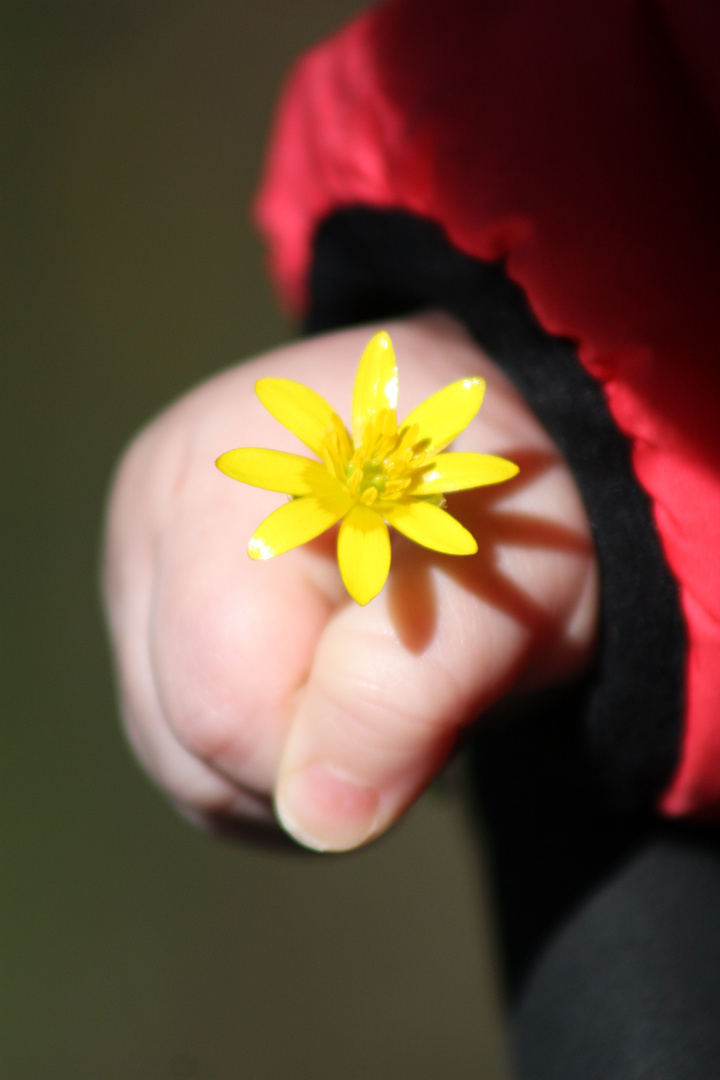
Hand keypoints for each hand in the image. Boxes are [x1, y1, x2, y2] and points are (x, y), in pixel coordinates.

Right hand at [102, 312, 597, 850]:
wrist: (483, 481)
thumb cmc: (502, 522)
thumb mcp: (498, 593)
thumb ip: (406, 692)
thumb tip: (315, 820)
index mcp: (233, 482)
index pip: (226, 698)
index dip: (337, 752)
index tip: (432, 715)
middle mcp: (157, 516)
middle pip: (181, 734)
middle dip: (314, 759)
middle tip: (409, 697)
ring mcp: (141, 564)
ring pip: (176, 753)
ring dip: (288, 767)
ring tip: (370, 697)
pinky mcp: (151, 611)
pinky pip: (181, 745)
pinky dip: (264, 758)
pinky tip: (324, 706)